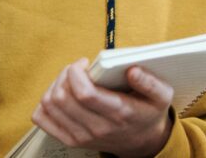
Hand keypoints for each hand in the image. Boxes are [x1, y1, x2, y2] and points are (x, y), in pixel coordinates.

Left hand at [32, 60, 173, 157]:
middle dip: (65, 74)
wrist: (142, 143)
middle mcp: (97, 127)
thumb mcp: (163, 96)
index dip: (76, 74)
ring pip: (50, 105)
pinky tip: (61, 93)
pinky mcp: (70, 139)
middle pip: (62, 98)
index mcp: (119, 113)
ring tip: (70, 79)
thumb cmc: (149, 114)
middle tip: (78, 68)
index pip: (85, 94)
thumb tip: (132, 70)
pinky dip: (45, 102)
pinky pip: (42, 119)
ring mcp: (80, 136)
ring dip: (55, 85)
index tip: (84, 63)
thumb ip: (151, 82)